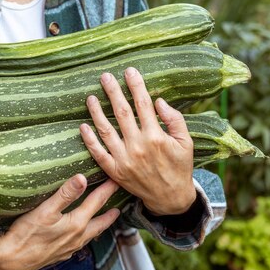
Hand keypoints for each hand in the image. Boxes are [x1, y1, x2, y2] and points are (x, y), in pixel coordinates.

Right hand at [0, 175, 119, 269]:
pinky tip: (80, 234)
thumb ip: (65, 194)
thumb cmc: (26, 234)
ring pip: (90, 235)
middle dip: (110, 214)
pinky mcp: (60, 254)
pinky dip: (85, 235)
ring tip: (104, 220)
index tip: (116, 180)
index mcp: (76, 224)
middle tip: (120, 207)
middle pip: (100, 223)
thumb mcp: (45, 210)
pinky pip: (79, 243)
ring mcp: (69, 248)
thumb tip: (82, 178)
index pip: (96, 202)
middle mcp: (77, 238)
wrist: (11, 260)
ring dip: (99, 226)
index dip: (107, 190)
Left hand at [79, 67, 196, 215]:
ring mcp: (124, 159)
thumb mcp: (186, 142)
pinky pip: (98, 153)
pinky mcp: (115, 171)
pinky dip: (89, 139)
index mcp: (156, 136)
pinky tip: (83, 126)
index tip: (129, 71)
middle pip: (122, 112)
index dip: (135, 85)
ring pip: (106, 130)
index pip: (143, 104)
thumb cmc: (179, 167)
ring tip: (90, 97)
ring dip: (96, 112)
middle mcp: (138, 146)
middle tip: (104, 77)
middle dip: (112, 92)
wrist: (170, 198)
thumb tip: (158, 101)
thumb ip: (174, 119)